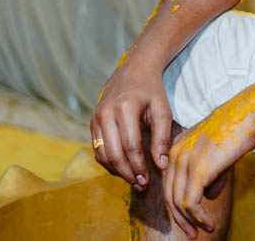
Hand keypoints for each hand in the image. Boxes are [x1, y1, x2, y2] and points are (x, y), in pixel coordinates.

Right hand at [90, 62, 173, 189]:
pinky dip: (108, 162)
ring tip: (133, 178)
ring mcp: (96, 117)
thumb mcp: (162, 110)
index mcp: (125, 107)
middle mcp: (106, 112)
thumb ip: (162, 138)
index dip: (139, 166)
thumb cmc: (151, 91)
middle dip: (127, 173)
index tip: (148, 180)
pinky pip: (97, 149)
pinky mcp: (92, 121)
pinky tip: (122, 167)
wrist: (133, 70)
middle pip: (113, 153)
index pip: (130, 146)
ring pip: (102, 154)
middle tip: (140, 184)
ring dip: (117, 171)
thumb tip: (161, 166)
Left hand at [163, 103, 254, 237]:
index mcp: (177, 148)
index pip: (169, 182)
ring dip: (189, 222)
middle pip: (168, 194)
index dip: (176, 203)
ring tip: (201, 232)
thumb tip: (209, 196)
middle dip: (179, 217)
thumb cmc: (236, 131)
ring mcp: (184, 161)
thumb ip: (211, 175)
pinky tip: (208, 223)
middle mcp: (175, 154)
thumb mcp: (218, 155)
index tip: (188, 218)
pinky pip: (190, 202)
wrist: (245, 116)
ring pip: (177, 202)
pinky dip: (198, 217)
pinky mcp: (197, 170)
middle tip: (191, 233)